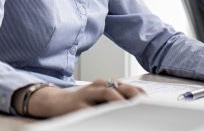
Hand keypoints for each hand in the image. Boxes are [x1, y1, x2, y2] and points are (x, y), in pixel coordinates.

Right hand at [16, 79, 143, 117]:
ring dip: (120, 99)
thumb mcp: (97, 98)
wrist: (54, 101)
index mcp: (104, 85)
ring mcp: (87, 94)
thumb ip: (112, 99)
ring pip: (107, 92)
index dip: (138, 93)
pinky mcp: (78, 105)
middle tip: (144, 103)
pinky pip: (92, 108)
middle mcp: (97, 87)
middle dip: (133, 94)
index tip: (149, 100)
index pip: (126, 86)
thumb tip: (133, 105)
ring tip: (129, 106)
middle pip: (119, 87)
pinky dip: (101, 111)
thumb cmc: (79, 101)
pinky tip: (108, 117)